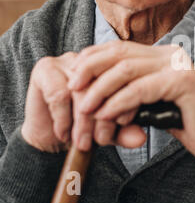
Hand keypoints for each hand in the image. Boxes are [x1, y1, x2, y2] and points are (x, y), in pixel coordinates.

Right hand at [22, 52, 146, 152]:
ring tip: (82, 142)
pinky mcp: (45, 68)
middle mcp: (94, 61)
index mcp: (114, 67)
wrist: (50, 137)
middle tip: (100, 140)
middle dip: (102, 118)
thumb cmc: (84, 127)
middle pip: (103, 86)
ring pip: (82, 92)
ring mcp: (69, 61)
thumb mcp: (111, 131)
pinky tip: (64, 133)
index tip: (119, 128)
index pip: (124, 81)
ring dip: (83, 122)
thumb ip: (126, 132)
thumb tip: (141, 138)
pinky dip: (63, 118)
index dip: (123, 106)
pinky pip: (59, 94)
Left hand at [69, 41, 194, 163]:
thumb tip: (86, 83)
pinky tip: (107, 115)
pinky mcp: (183, 81)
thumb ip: (125, 88)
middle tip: (73, 90)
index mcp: (161, 54)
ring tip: (86, 109)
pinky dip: (119, 102)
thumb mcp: (145, 100)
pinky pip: (140, 89)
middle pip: (120, 53)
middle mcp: (170, 53)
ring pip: (127, 69)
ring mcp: (179, 65)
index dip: (92, 58)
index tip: (73, 78)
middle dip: (90, 70)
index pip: (119, 47)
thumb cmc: (177, 121)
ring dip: (101, 90)